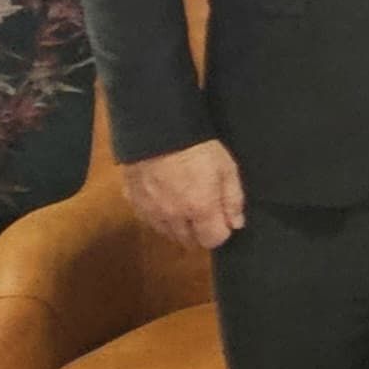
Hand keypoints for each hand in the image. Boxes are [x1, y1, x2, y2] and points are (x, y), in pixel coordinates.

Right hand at [124, 139, 245, 248]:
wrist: (156, 127)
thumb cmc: (197, 146)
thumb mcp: (226, 167)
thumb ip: (233, 199)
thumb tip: (235, 224)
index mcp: (200, 210)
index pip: (212, 240)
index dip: (220, 231)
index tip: (222, 219)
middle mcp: (173, 217)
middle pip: (189, 241)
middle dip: (200, 232)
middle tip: (204, 212)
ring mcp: (150, 210)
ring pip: (166, 233)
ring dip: (178, 226)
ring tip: (183, 206)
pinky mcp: (132, 200)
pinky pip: (147, 218)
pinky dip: (157, 215)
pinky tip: (163, 199)